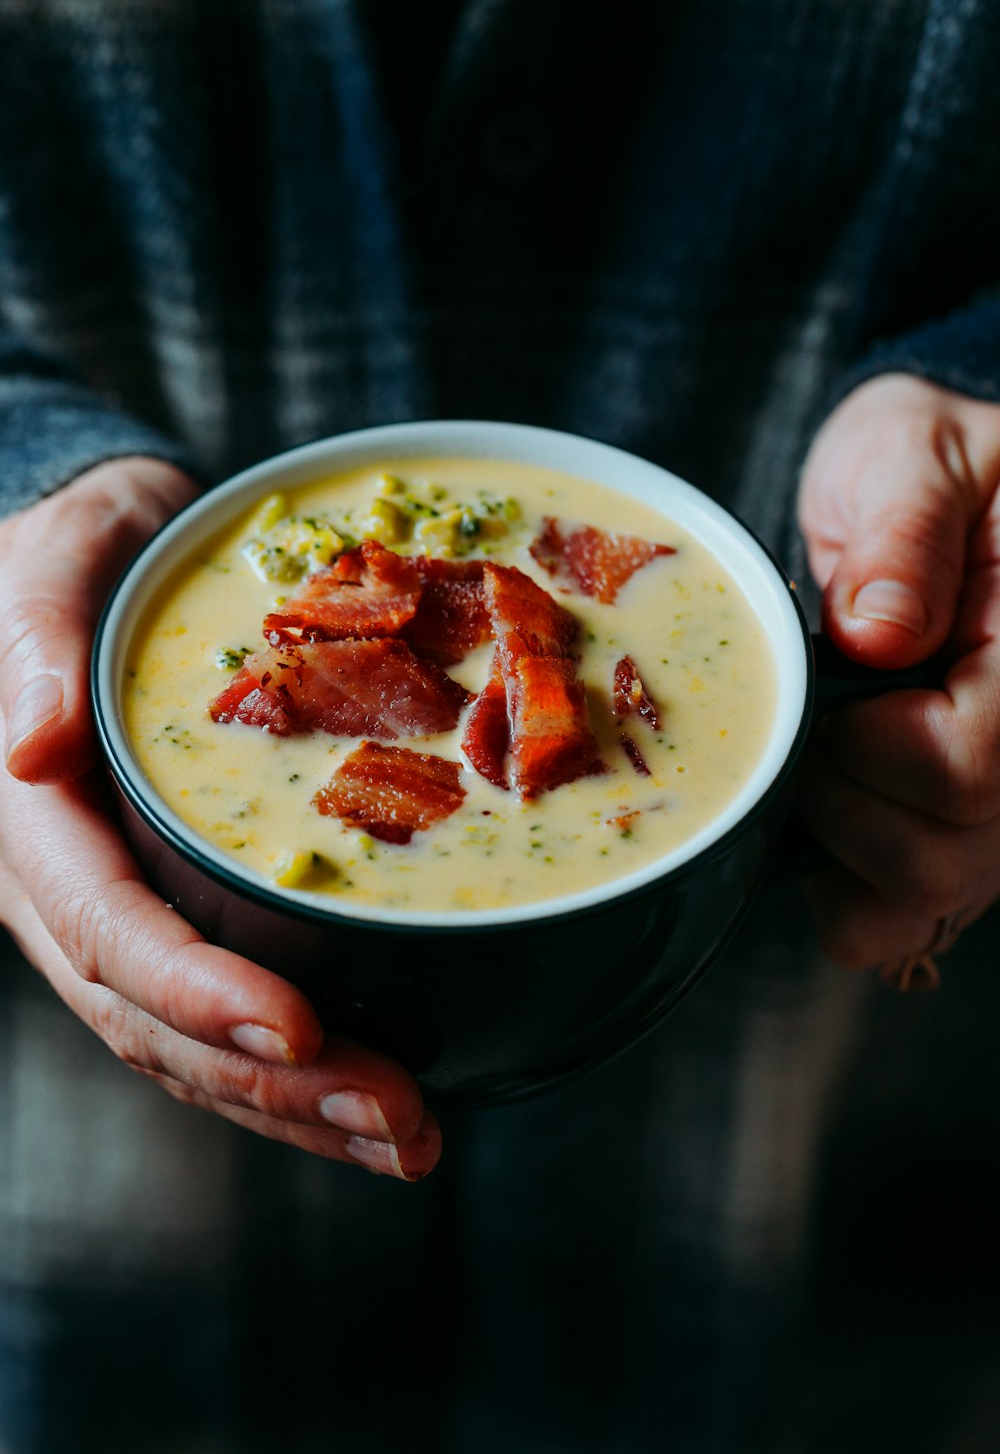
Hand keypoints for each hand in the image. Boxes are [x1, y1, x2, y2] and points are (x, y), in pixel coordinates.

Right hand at [0, 459, 439, 1177]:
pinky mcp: (173, 919)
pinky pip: (222, 1017)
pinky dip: (294, 1073)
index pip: (105, 930)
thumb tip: (34, 746)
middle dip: (278, 1084)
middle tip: (400, 1119)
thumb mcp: (54, 565)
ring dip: (299, 1107)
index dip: (197, 990)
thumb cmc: (83, 558)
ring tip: (410, 1138)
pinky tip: (370, 1100)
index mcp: (34, 822)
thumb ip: (33, 639)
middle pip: (159, 1019)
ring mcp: (119, 918)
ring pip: (192, 1047)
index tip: (300, 1030)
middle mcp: (69, 892)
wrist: (99, 577)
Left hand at [797, 373, 999, 984]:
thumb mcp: (909, 453)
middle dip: (847, 798)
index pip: (972, 766)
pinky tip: (829, 816)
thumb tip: (879, 634)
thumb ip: (903, 535)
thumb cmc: (925, 461)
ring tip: (826, 754)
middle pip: (947, 856)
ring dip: (844, 848)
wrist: (934, 488)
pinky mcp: (970, 826)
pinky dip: (852, 890)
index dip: (877, 746)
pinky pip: (909, 914)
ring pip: (929, 896)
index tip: (842, 676)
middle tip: (821, 715)